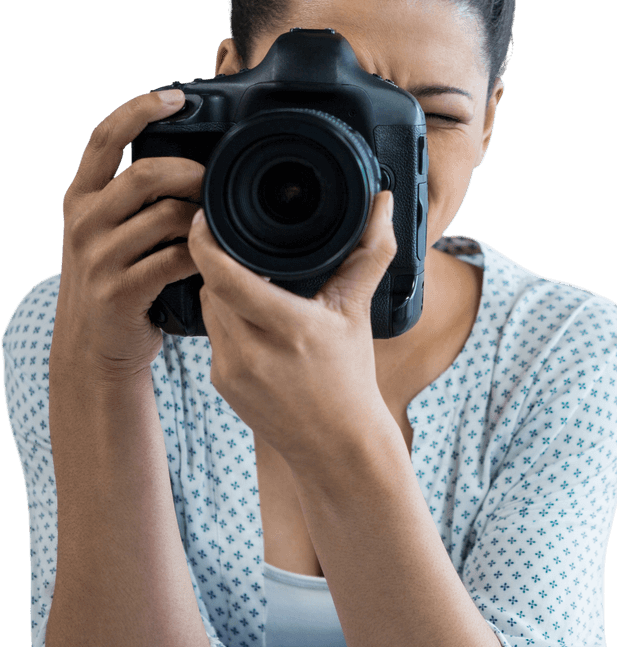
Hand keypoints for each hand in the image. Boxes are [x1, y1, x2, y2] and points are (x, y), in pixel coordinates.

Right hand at [51, 89, 203, 379]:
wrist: (92, 349)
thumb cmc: (113, 283)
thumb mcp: (106, 232)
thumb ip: (132, 199)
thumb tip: (191, 161)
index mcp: (81, 198)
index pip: (104, 137)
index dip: (139, 109)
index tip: (175, 96)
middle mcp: (84, 222)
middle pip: (142, 175)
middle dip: (189, 172)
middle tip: (215, 179)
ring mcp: (99, 258)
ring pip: (164, 218)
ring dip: (201, 217)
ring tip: (218, 222)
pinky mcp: (119, 291)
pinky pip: (173, 261)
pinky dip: (200, 255)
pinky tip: (212, 257)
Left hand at [187, 190, 396, 466]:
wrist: (337, 445)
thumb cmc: (350, 376)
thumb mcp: (358, 311)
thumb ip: (371, 251)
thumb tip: (382, 202)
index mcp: (288, 328)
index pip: (225, 276)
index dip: (206, 243)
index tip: (204, 218)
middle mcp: (252, 352)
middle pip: (212, 286)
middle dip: (221, 264)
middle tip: (235, 245)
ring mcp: (231, 370)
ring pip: (208, 308)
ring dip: (221, 292)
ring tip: (248, 282)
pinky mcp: (220, 383)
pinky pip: (212, 335)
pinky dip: (226, 321)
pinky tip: (249, 320)